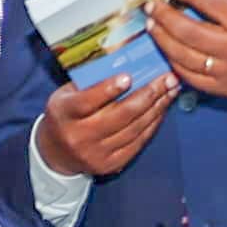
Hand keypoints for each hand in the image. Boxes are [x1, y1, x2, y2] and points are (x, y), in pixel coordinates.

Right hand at [34, 68, 178, 183]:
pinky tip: (161, 110)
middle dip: (148, 95)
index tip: (128, 76)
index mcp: (64, 113)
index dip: (108, 89)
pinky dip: (152, 125)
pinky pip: (137, 143)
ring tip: (170, 91)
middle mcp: (79, 136)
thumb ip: (90, 83)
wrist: (56, 153)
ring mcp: (95, 153)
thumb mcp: (66, 95)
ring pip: (134, 129)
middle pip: (120, 115)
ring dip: (156, 108)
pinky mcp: (109, 165)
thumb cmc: (66, 114)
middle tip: (166, 79)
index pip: (87, 101)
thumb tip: (126, 62)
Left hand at [146, 0, 226, 107]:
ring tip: (151, 25)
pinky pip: (190, 77)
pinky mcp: (223, 89)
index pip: (210, 4)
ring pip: (184, 56)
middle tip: (151, 5)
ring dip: (163, 39)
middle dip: (165, 16)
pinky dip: (174, 62)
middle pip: (189, 31)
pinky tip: (166, 49)